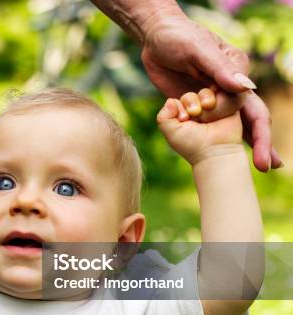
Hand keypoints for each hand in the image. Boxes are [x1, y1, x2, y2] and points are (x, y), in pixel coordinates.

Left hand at [141, 16, 281, 170]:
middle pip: (253, 114)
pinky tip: (245, 156)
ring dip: (255, 143)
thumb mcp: (197, 50)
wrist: (155, 41)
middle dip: (262, 141)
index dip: (249, 120)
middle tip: (268, 164)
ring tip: (266, 165)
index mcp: (235, 67)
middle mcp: (231, 84)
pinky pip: (218, 123)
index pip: (245, 98)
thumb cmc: (177, 39)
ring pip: (242, 122)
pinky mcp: (202, 103)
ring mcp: (217, 95)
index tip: (243, 131)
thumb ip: (219, 69)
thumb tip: (246, 87)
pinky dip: (232, 138)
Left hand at [157, 88, 243, 165]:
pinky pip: (224, 91)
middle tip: (197, 118)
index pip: (176, 101)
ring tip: (209, 118)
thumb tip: (170, 100)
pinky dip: (222, 102)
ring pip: (206, 91)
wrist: (217, 151)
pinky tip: (222, 114)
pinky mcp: (229, 104)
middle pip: (190, 94)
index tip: (184, 120)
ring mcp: (213, 106)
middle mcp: (196, 110)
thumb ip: (163, 116)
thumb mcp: (171, 132)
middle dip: (191, 103)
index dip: (179, 108)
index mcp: (182, 116)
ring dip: (206, 101)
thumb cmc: (192, 145)